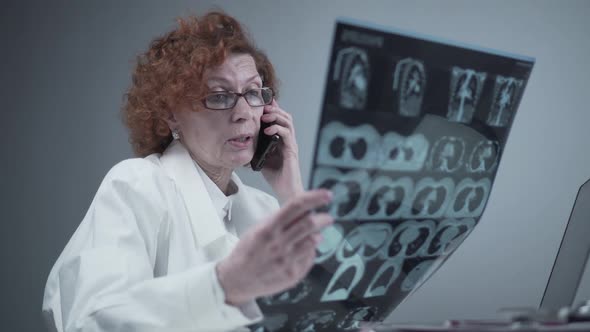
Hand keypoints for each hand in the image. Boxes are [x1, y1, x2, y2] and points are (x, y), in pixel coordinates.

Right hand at [216, 190, 332, 304]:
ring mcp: (286, 261)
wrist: (237, 279)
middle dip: (323, 218)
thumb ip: (280, 220)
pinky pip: (309, 257)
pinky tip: (302, 251)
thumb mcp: (258, 229)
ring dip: (317, 235)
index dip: (315, 198)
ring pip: (313, 241)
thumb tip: (304, 209)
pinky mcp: (292, 275)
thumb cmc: (248, 251)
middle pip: (309, 224)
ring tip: (314, 235)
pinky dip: (310, 251)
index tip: (327, 195)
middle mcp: (278, 244)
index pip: (295, 206)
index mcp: (269, 228)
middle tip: (328, 217)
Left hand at [259, 100, 303, 201]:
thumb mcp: (262, 160)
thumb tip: (244, 143)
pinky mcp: (292, 151)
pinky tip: (268, 130)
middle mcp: (288, 140)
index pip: (279, 120)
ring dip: (276, 116)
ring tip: (265, 116)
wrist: (286, 192)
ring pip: (288, 122)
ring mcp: (291, 145)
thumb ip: (257, 150)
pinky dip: (277, 129)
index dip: (273, 109)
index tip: (263, 102)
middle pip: (286, 117)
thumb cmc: (276, 178)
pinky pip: (287, 135)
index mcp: (282, 141)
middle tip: (263, 106)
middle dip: (275, 109)